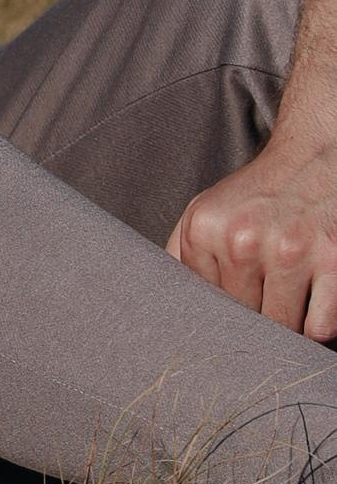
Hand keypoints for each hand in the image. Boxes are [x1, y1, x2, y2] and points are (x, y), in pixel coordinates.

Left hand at [168, 136, 336, 338]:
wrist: (318, 154)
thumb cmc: (264, 191)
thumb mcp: (208, 209)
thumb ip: (181, 253)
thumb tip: (163, 301)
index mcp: (204, 229)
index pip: (207, 307)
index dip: (226, 311)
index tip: (241, 300)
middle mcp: (243, 240)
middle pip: (244, 321)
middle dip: (258, 313)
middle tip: (271, 289)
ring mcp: (291, 252)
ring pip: (283, 329)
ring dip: (291, 320)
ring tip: (294, 289)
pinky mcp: (333, 262)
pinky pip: (321, 328)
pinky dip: (320, 323)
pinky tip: (317, 295)